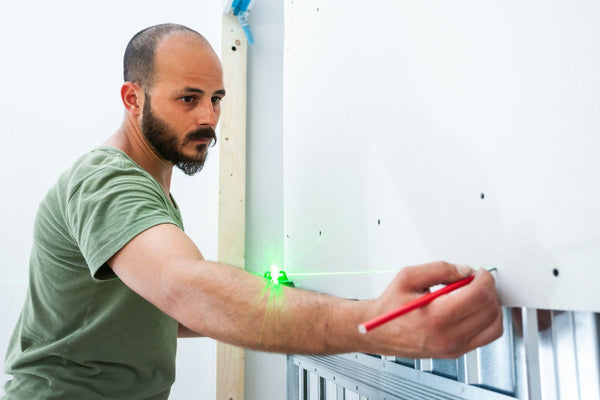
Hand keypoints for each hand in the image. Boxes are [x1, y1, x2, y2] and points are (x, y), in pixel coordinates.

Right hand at [363, 261, 502, 358]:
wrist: (379, 331)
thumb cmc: (390, 307)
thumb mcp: (408, 277)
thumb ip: (440, 269)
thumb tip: (465, 271)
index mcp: (436, 316)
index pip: (479, 295)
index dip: (484, 279)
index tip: (479, 273)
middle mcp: (448, 336)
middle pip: (489, 309)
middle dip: (488, 289)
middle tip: (477, 280)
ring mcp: (454, 347)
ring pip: (494, 325)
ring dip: (491, 305)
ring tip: (477, 294)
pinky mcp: (456, 352)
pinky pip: (487, 337)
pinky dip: (488, 320)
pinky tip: (474, 309)